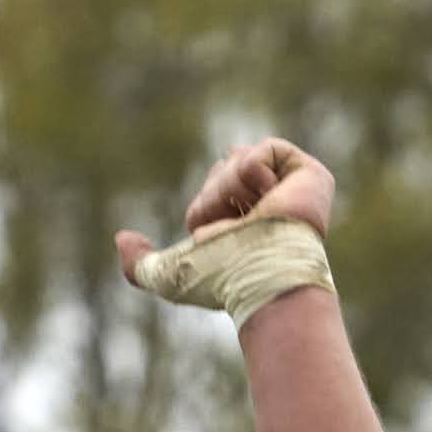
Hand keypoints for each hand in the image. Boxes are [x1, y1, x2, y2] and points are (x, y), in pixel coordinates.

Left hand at [119, 135, 332, 284]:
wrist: (260, 273)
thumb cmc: (222, 281)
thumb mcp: (169, 277)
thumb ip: (138, 265)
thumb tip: (121, 238)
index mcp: (244, 221)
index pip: (212, 185)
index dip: (205, 203)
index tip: (216, 233)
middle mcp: (269, 204)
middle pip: (224, 166)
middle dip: (216, 193)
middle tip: (233, 225)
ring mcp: (291, 189)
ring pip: (241, 157)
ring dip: (232, 186)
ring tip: (252, 214)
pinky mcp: (311, 176)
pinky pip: (267, 150)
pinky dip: (256, 172)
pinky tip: (269, 199)